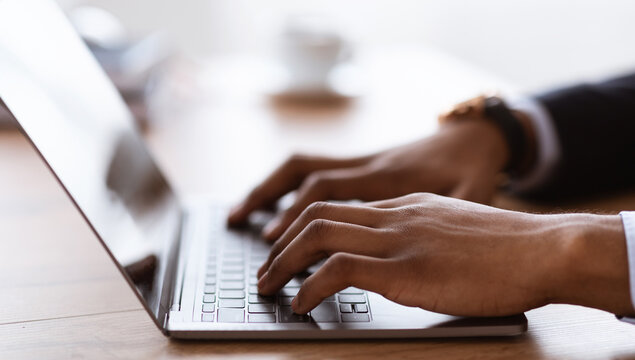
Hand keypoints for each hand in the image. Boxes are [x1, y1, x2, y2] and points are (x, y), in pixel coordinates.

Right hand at [228, 119, 508, 240]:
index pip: (328, 192)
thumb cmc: (473, 171)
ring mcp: (361, 162)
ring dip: (268, 189)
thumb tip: (430, 248)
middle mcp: (367, 165)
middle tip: (239, 228)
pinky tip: (273, 207)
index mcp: (389, 178)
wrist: (474, 137)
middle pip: (303, 173)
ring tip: (239, 214)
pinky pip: (313, 171)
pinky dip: (285, 187)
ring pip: (301, 166)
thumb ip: (449, 216)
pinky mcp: (360, 165)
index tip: (276, 244)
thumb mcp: (471, 196)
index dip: (297, 216)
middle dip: (266, 199)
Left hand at [256, 193, 632, 316]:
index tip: (284, 248)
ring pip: (319, 235)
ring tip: (268, 286)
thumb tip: (398, 260)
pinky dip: (310, 286)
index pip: (337, 206)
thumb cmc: (507, 248)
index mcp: (404, 206)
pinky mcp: (406, 269)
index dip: (301, 225)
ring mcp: (398, 239)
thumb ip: (420, 237)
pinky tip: (302, 304)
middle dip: (280, 242)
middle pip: (316, 214)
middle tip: (265, 269)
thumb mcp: (453, 230)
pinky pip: (339, 269)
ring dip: (283, 262)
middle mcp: (393, 215)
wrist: (544, 248)